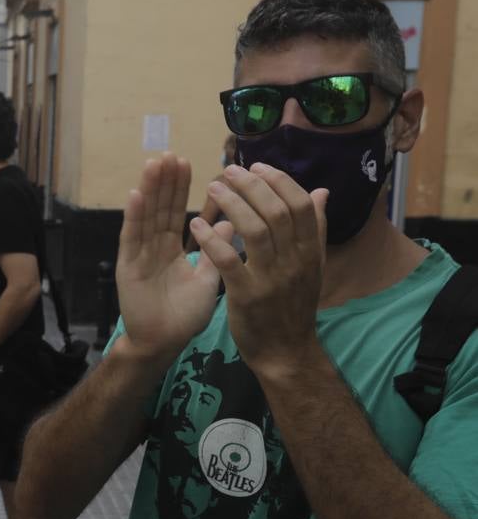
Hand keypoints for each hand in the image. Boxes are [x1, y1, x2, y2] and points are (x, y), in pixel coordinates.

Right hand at [115, 154, 231, 365]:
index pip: (177, 212)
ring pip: (145, 216)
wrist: (164, 344)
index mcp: (172, 249)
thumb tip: (231, 222)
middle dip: (165, 182)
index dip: (181, 188)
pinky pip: (132, 238)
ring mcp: (139, 255)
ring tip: (154, 163)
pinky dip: (133, 217)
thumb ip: (217, 252)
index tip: (188, 162)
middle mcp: (153, 248)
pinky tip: (136, 195)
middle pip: (160, 208)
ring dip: (149, 190)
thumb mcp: (209, 280)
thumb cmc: (185, 317)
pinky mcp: (128, 267)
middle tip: (171, 154)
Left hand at [190, 162, 327, 376]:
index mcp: (311, 251)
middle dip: (252, 185)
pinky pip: (228, 260)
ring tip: (212, 188)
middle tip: (228, 170)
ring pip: (255, 229)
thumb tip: (322, 192)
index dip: (278, 181)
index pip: (300, 204)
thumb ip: (316, 229)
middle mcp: (295, 261)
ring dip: (231, 204)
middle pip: (277, 211)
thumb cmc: (293, 305)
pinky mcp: (248, 296)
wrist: (286, 352)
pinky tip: (196, 225)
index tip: (257, 165)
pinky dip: (212, 240)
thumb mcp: (312, 267)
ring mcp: (272, 279)